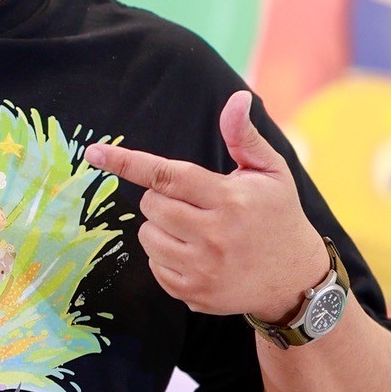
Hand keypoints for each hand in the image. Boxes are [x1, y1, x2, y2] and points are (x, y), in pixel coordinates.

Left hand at [85, 89, 326, 323]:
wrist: (296, 278)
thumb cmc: (279, 216)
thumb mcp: (271, 171)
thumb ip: (244, 136)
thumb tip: (235, 98)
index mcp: (230, 199)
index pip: (167, 175)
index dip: (127, 162)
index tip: (94, 152)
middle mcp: (215, 235)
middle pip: (152, 205)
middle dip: (161, 198)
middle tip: (192, 202)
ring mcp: (203, 268)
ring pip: (148, 236)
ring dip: (161, 227)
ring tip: (195, 229)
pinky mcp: (195, 293)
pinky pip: (154, 267)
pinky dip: (166, 256)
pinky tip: (195, 254)